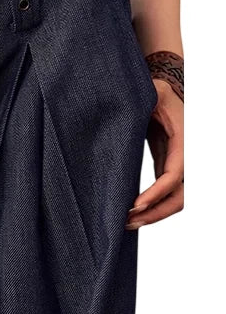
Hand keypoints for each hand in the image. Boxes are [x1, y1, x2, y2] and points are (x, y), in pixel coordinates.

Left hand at [126, 79, 183, 228]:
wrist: (162, 91)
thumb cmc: (154, 91)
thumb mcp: (150, 93)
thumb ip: (142, 105)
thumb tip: (124, 114)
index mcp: (185, 138)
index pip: (175, 173)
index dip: (157, 192)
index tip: (136, 205)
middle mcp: (188, 155)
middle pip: (181, 195)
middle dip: (156, 212)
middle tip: (127, 221)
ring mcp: (180, 163)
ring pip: (176, 199)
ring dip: (154, 214)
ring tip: (127, 222)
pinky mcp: (169, 166)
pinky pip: (168, 193)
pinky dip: (153, 206)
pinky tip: (133, 213)